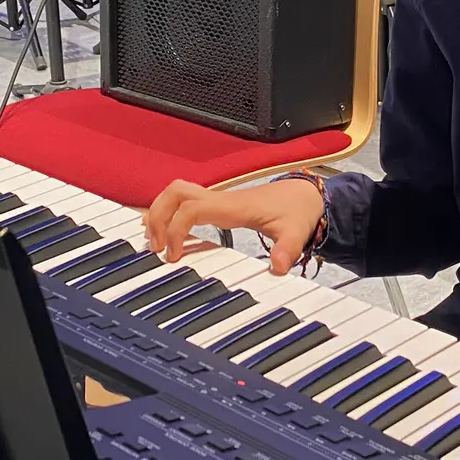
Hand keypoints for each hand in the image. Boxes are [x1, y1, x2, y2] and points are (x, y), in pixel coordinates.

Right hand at [145, 179, 322, 275]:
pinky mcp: (218, 204)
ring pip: (176, 192)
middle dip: (157, 216)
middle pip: (175, 193)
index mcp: (233, 206)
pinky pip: (184, 200)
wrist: (305, 195)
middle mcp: (220, 198)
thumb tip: (277, 267)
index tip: (173, 256)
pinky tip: (164, 231)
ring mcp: (217, 198)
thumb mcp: (296, 232)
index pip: (191, 208)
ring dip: (159, 213)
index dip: (176, 230)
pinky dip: (168, 212)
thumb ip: (286, 250)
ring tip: (155, 242)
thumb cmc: (297, 211)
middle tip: (155, 247)